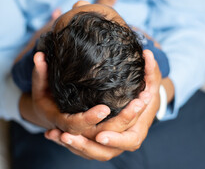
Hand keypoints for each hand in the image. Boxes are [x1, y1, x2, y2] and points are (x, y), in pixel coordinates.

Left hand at [45, 50, 160, 160]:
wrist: (142, 104)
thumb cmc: (146, 93)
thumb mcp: (151, 82)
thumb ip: (151, 70)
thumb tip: (148, 52)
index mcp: (137, 129)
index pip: (129, 140)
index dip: (115, 138)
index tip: (100, 135)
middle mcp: (122, 140)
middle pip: (104, 151)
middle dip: (85, 145)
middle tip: (67, 136)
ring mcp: (110, 143)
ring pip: (92, 152)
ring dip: (74, 146)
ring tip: (57, 136)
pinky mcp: (99, 140)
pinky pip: (84, 147)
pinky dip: (70, 143)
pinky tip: (52, 135)